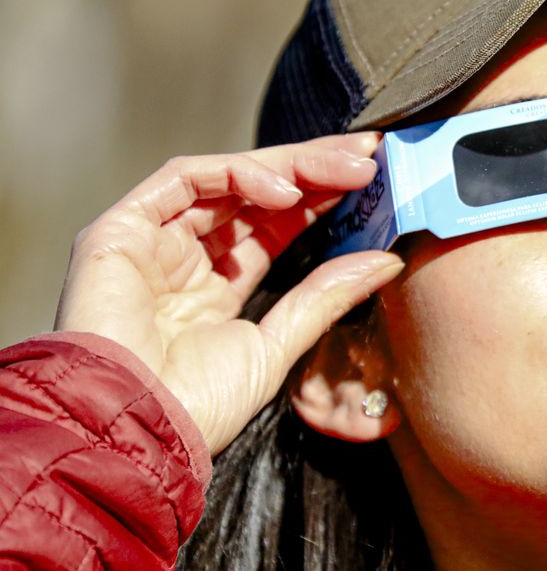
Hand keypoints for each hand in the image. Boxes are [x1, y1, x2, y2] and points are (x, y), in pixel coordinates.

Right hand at [54, 133, 402, 453]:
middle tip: (369, 155)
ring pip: (225, 178)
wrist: (134, 431)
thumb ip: (325, 297)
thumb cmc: (196, 406)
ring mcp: (148, 241)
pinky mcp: (118, 229)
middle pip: (254, 195)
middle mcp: (179, 258)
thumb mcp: (276, 345)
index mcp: (213, 288)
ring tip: (345, 168)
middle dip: (315, 170)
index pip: (274, 227)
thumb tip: (388, 260)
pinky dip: (238, 174)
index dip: (322, 199)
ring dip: (290, 166)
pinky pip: (184, 179)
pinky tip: (287, 190)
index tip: (374, 181)